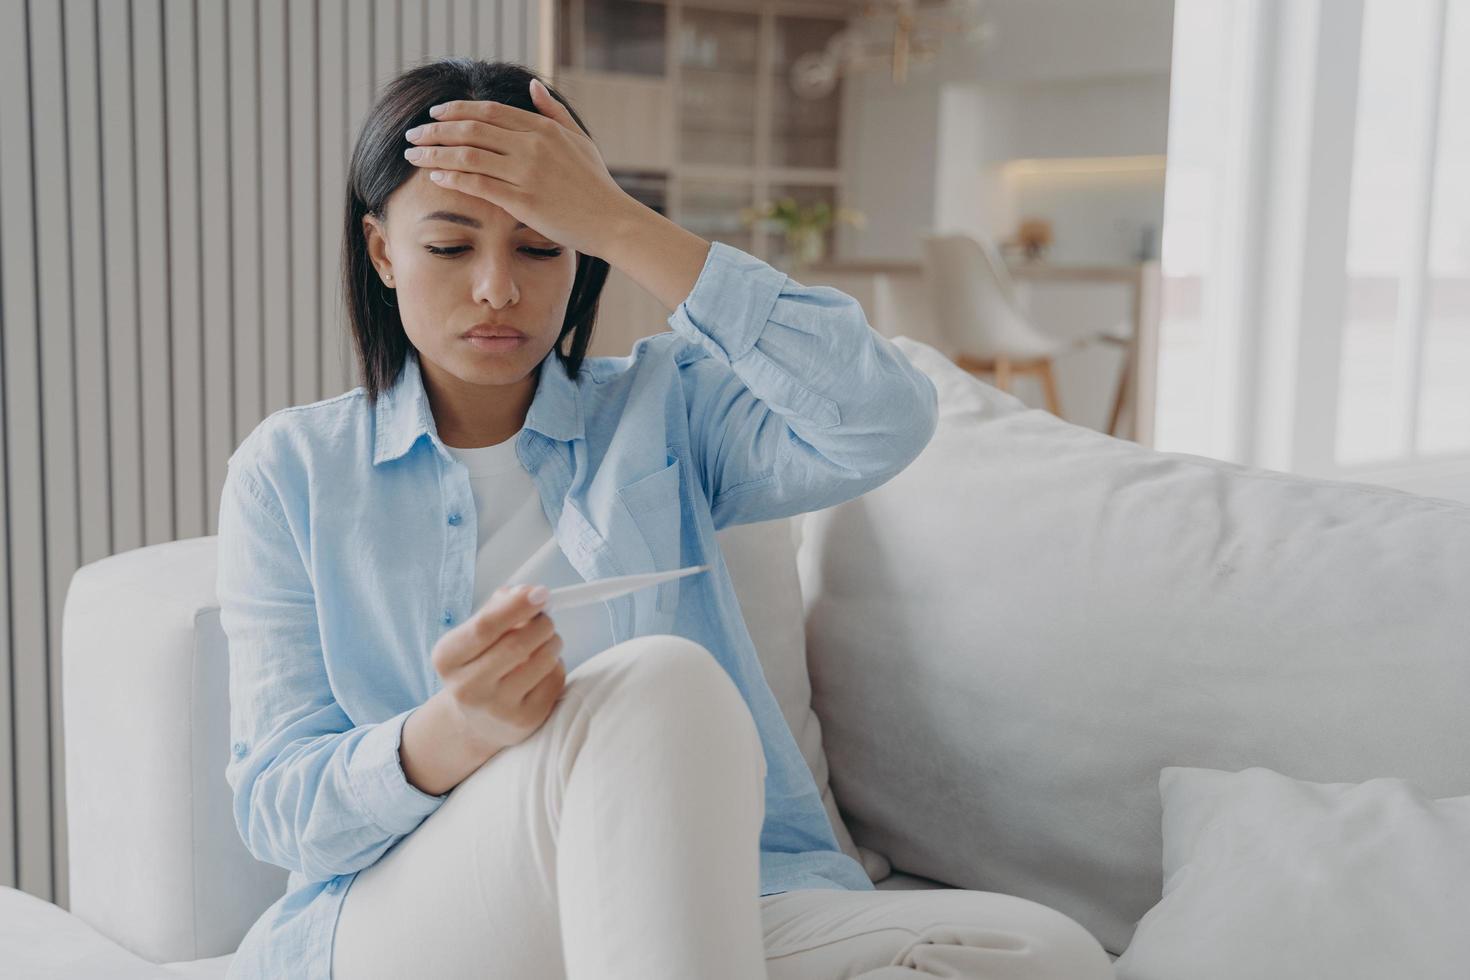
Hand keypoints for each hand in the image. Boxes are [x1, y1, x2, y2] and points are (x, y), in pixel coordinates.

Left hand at [402, 78, 635, 258]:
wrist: (612, 221)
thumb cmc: (596, 184)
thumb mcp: (579, 139)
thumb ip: (553, 112)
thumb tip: (533, 86)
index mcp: (543, 128)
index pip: (488, 111)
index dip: (456, 110)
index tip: (434, 115)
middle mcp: (532, 146)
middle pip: (471, 129)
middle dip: (435, 130)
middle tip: (412, 135)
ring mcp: (527, 173)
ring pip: (468, 155)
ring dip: (435, 154)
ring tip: (413, 156)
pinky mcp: (522, 201)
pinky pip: (478, 185)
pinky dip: (453, 179)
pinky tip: (435, 177)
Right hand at [430, 583, 566, 753]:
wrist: (478, 719)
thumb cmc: (479, 664)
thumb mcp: (474, 635)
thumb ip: (498, 608)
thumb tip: (529, 592)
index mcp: (447, 658)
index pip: (484, 627)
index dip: (517, 606)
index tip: (541, 592)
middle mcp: (466, 687)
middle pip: (517, 644)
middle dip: (541, 623)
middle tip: (546, 618)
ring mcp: (496, 708)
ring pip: (542, 661)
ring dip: (553, 641)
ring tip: (547, 640)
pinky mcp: (524, 720)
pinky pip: (554, 680)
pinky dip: (556, 664)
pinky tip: (542, 667)